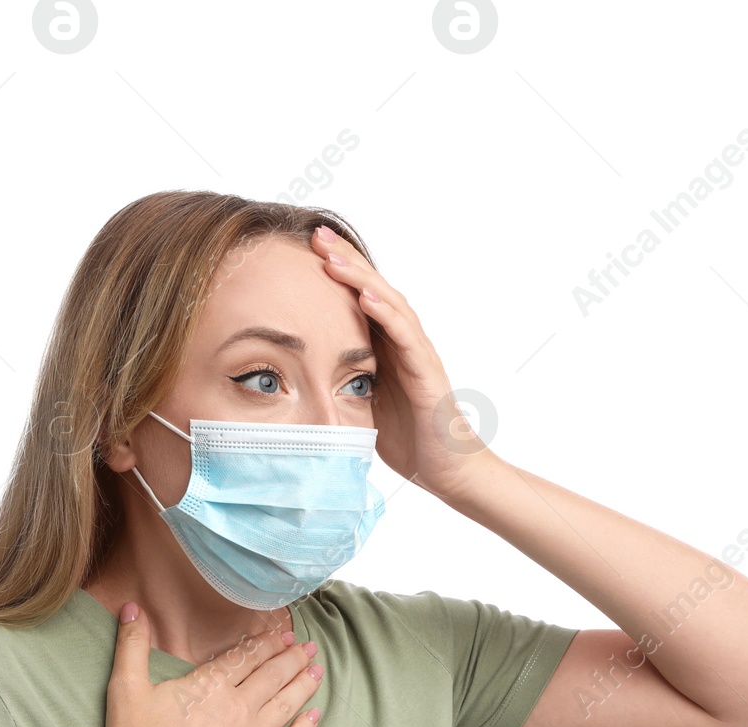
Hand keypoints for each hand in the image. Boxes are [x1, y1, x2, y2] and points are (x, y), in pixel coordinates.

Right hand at [104, 604, 323, 726]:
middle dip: (292, 658)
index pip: (246, 657)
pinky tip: (314, 717)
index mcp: (210, 685)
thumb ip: (131, 645)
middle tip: (309, 647)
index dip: (267, 644)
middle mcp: (238, 706)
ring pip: (286, 704)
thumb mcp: (126, 688)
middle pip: (272, 676)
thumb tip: (130, 606)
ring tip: (318, 670)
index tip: (283, 635)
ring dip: (304, 685)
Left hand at [311, 223, 488, 500]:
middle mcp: (404, 343)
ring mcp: (418, 355)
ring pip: (388, 305)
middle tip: (315, 234)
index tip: (305, 248)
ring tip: (332, 256)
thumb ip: (341, 383)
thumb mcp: (361, 406)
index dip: (337, 272)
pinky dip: (385, 313)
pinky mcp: (427, 373)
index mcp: (386, 348)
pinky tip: (364, 296)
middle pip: (373, 290)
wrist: (450, 471)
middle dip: (345, 260)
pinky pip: (405, 337)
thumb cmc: (410, 440)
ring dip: (360, 278)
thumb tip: (297, 379)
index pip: (360, 299)